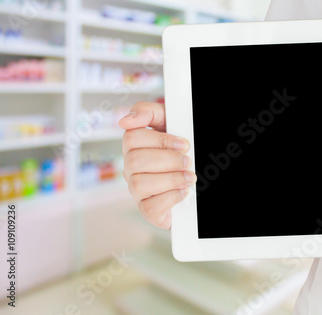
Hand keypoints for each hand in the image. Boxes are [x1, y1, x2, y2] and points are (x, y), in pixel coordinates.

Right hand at [118, 102, 195, 228]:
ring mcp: (136, 190)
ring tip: (189, 178)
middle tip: (187, 162)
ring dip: (172, 179)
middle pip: (136, 161)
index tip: (183, 144)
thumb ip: (149, 112)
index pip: (132, 138)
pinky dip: (172, 197)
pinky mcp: (147, 210)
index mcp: (134, 146)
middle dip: (168, 160)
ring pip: (140, 184)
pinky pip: (150, 207)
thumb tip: (125, 120)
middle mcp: (131, 168)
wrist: (194, 181)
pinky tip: (183, 192)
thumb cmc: (178, 150)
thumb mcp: (168, 123)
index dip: (160, 140)